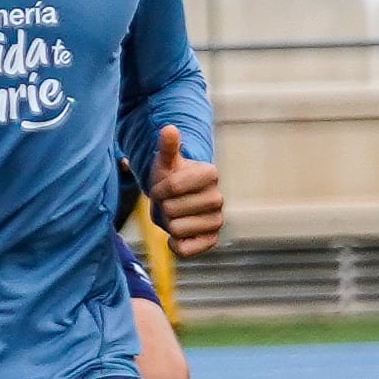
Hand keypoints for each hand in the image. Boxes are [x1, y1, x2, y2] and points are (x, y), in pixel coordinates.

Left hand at [149, 125, 224, 257]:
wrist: (177, 201)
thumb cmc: (170, 179)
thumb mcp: (166, 162)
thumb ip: (167, 147)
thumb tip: (169, 129)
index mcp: (211, 174)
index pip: (173, 186)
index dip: (159, 188)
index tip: (162, 187)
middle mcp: (218, 198)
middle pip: (172, 209)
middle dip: (163, 207)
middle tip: (168, 202)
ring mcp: (217, 221)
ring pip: (176, 229)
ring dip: (168, 224)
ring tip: (175, 215)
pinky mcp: (212, 241)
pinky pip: (185, 249)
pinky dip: (175, 244)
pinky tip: (177, 235)